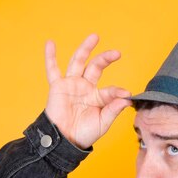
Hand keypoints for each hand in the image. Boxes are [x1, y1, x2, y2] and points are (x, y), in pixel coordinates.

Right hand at [44, 34, 131, 148]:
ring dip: (85, 49)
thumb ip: (113, 110)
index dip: (118, 91)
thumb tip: (127, 99)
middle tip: (116, 53)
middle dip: (106, 59)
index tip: (126, 94)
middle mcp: (85, 87)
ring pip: (78, 62)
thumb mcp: (103, 123)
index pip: (110, 90)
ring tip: (94, 37)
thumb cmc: (84, 133)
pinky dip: (50, 56)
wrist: (65, 140)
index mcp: (98, 97)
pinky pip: (52, 69)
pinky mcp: (57, 86)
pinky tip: (50, 43)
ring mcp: (71, 85)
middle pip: (96, 67)